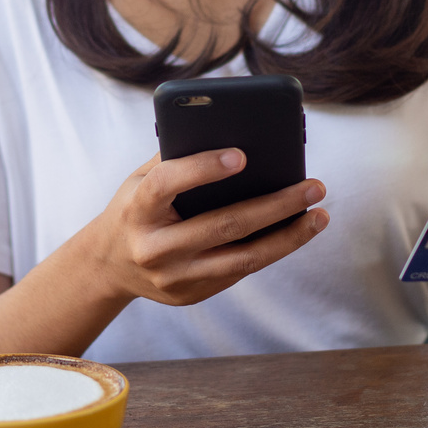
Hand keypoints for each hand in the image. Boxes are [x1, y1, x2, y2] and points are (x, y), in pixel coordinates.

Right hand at [91, 149, 328, 307]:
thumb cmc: (136, 207)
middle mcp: (153, 248)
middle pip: (223, 226)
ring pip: (242, 258)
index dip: (203, 168)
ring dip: (288, 237)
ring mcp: (173, 277)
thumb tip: (235, 132)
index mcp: (137, 209)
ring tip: (320, 215)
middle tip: (314, 186)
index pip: (167, 184)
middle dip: (276, 205)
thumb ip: (177, 156)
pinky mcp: (190, 295)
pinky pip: (239, 270)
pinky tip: (297, 231)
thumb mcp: (141, 178)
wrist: (107, 265)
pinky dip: (272, 249)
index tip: (243, 155)